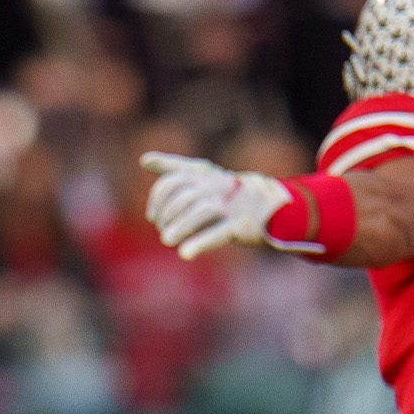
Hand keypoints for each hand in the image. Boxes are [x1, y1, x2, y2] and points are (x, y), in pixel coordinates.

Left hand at [140, 152, 290, 259]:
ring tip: (167, 241)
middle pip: (185, 197)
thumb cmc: (227, 192)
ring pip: (201, 211)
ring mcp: (230, 205)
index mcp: (204, 175)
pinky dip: (200, 243)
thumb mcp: (202, 174)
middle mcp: (216, 187)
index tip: (153, 217)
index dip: (158, 200)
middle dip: (168, 215)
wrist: (270, 204)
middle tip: (163, 232)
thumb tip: (144, 160)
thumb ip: (174, 167)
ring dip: (180, 227)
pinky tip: (184, 254)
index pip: (173, 181)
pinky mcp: (241, 225)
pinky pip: (218, 233)